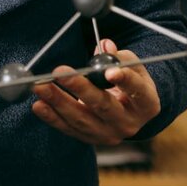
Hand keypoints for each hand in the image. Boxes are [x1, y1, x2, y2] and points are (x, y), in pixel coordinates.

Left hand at [31, 39, 160, 145]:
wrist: (131, 112)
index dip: (124, 80)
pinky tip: (39, 105)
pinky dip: (52, 117)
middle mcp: (129, 123)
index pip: (137, 91)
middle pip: (103, 105)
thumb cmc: (132, 84)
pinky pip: (69, 129)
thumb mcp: (134, 68)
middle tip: (59, 72)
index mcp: (147, 104)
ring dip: (58, 102)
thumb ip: (120, 56)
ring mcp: (109, 134)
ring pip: (82, 119)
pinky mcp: (91, 139)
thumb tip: (104, 46)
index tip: (108, 71)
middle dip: (79, 88)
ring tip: (41, 87)